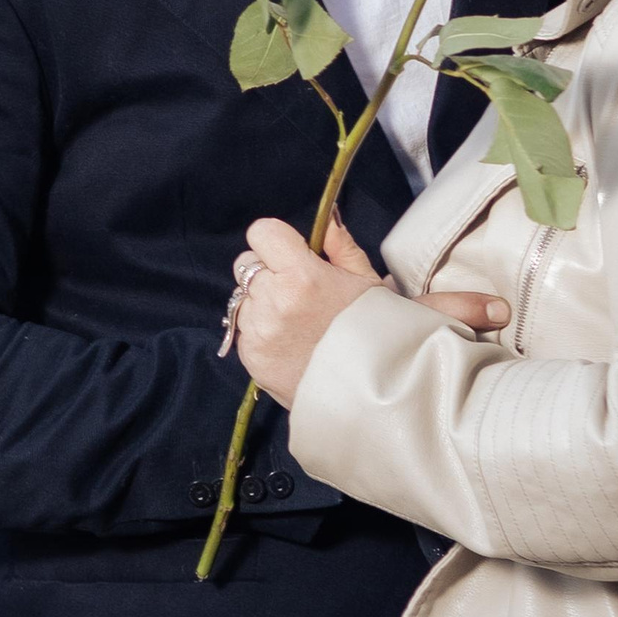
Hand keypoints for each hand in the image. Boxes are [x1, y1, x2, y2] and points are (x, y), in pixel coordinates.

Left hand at [231, 217, 510, 407]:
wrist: (371, 396)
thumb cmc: (374, 335)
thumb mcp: (369, 284)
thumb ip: (342, 247)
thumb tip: (327, 220)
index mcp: (302, 276)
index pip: (262, 233)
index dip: (276, 242)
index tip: (292, 256)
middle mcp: (273, 301)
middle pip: (247, 264)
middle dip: (267, 272)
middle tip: (296, 292)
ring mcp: (258, 331)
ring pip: (242, 298)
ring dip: (261, 303)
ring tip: (295, 322)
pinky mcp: (250, 357)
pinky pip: (242, 329)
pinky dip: (258, 332)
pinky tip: (288, 343)